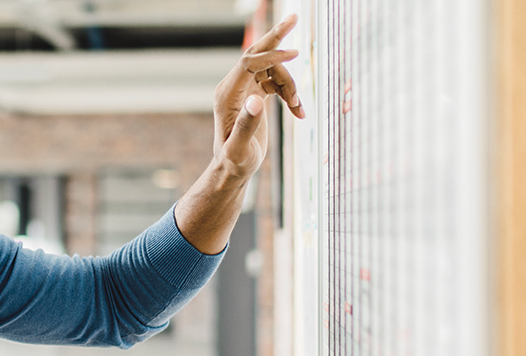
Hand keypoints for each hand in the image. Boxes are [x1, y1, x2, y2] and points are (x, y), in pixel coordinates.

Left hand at [212, 14, 303, 178]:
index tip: (296, 54)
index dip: (272, 56)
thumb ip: (247, 125)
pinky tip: (299, 112)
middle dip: (277, 37)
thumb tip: (257, 100)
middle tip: (296, 17)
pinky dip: (290, 93)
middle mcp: (233, 87)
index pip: (249, 63)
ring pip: (274, 71)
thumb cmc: (234, 162)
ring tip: (299, 108)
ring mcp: (244, 89)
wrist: (233, 169)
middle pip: (256, 53)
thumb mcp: (239, 149)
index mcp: (227, 94)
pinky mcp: (254, 95)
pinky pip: (276, 83)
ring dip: (291, 85)